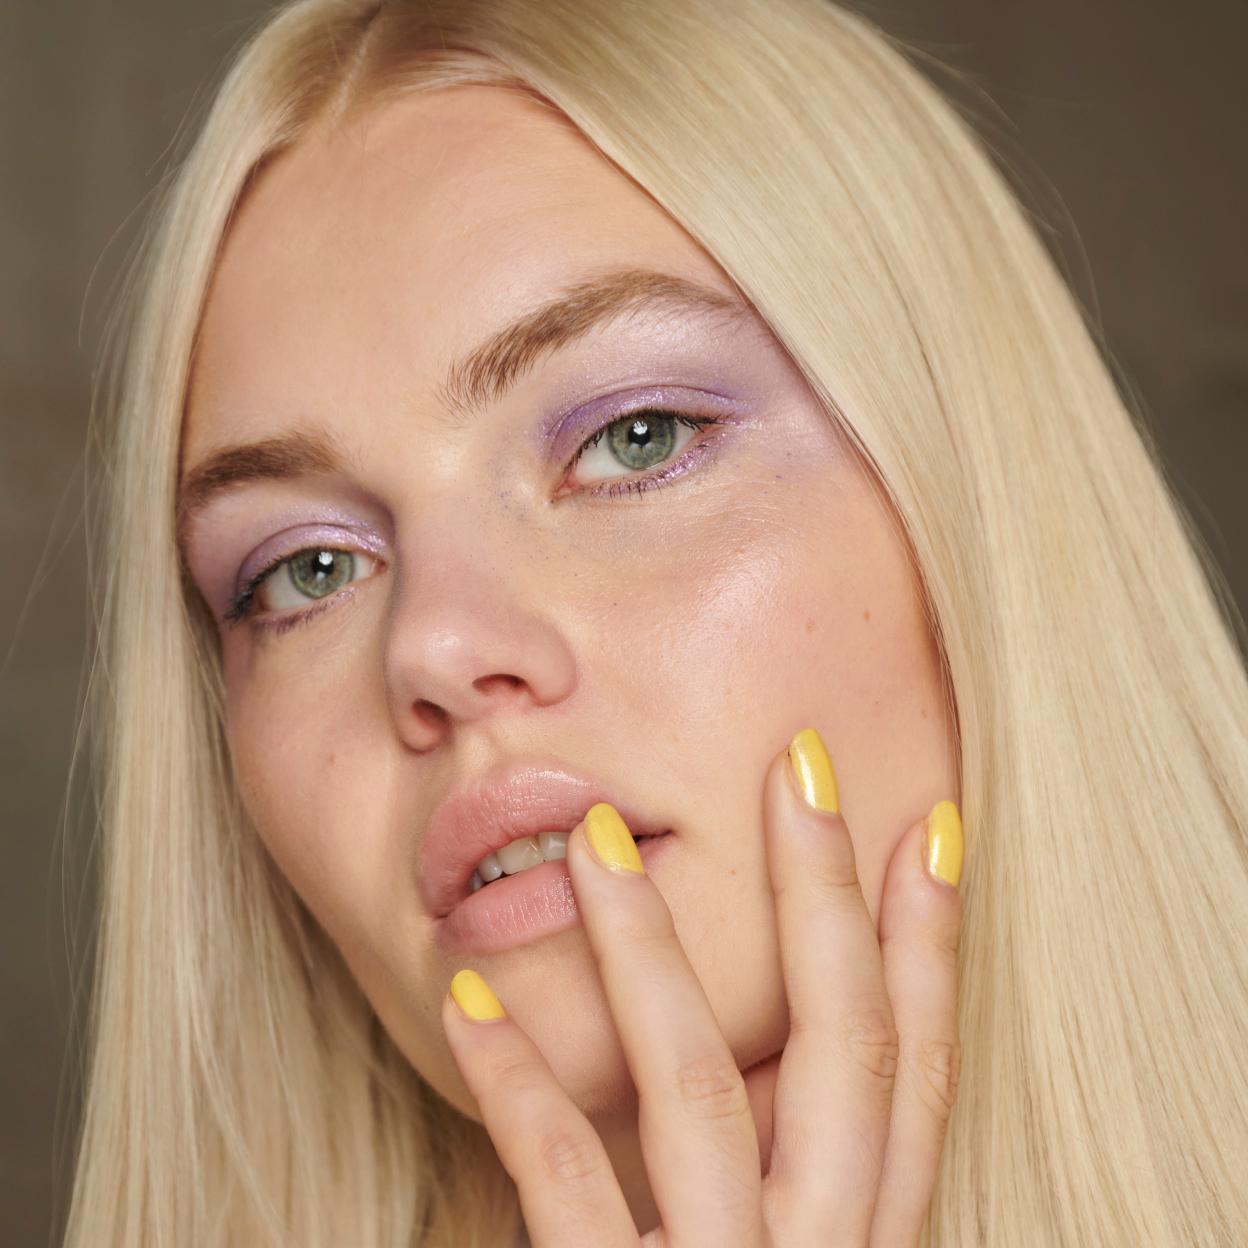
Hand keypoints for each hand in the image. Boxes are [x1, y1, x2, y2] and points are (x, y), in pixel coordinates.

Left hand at [441, 726, 964, 1245]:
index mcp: (873, 1237)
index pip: (920, 1066)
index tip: (926, 826)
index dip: (932, 944)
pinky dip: (523, 1091)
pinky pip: (574, 1195)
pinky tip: (471, 1002)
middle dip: (825, 898)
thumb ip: (786, 1160)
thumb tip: (753, 1026)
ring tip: (593, 840)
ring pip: (703, 1094)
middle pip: (844, 1049)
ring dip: (650, 953)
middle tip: (794, 766)